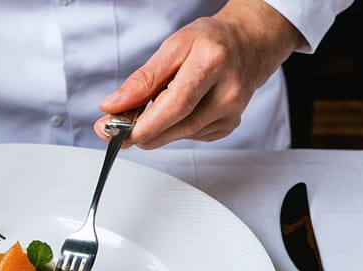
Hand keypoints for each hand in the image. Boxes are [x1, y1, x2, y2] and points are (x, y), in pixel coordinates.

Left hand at [95, 0, 303, 148]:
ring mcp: (232, 112)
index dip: (146, 124)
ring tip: (142, 116)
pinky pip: (191, 136)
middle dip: (142, 132)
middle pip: (179, 126)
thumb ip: (143, 79)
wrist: (248, 44)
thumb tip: (114, 105)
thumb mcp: (173, 47)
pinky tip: (174, 113)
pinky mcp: (229, 126)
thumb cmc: (210, 42)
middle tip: (115, 129)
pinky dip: (174, 129)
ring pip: (182, 135)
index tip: (117, 131)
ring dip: (156, 131)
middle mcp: (228, 91)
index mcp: (212, 63)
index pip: (177, 104)